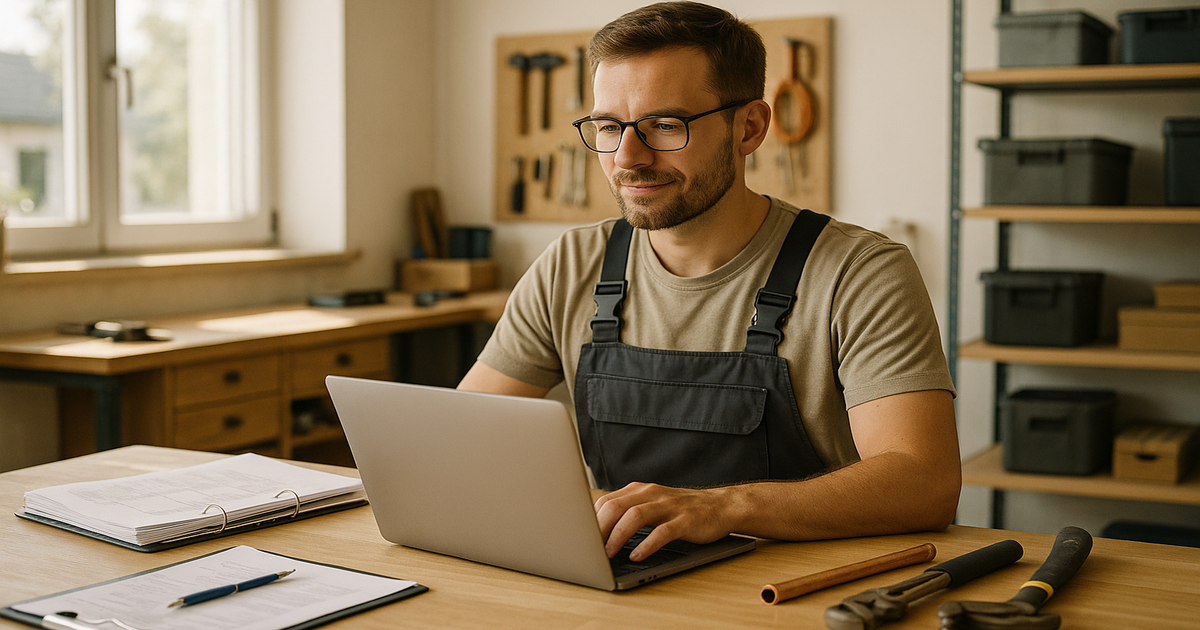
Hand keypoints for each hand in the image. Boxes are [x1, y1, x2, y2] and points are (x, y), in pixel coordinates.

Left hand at [594, 482, 732, 560]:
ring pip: (635, 516)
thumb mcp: (651, 506)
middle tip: (589, 549)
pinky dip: (646, 545)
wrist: (720, 506)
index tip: (580, 539)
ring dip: (617, 536)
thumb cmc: (680, 510)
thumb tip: (597, 532)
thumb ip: (628, 512)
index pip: (606, 500)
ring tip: (608, 554)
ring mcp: (669, 506)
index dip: (589, 520)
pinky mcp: (685, 521)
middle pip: (616, 506)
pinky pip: (662, 532)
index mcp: (640, 490)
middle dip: (599, 528)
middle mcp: (652, 494)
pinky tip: (636, 555)